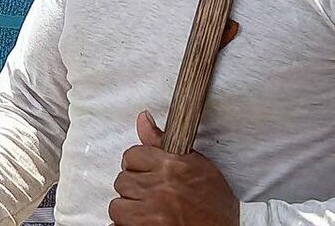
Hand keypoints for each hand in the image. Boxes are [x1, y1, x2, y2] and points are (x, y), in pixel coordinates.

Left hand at [109, 112, 238, 225]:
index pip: (133, 154)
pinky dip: (127, 224)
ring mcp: (151, 208)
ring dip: (130, 208)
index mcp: (174, 165)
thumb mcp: (198, 167)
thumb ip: (164, 143)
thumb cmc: (215, 208)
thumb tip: (143, 119)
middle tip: (152, 196)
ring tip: (150, 211)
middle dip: (135, 187)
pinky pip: (118, 221)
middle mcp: (161, 185)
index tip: (147, 173)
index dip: (138, 165)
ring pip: (118, 203)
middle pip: (124, 178)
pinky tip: (144, 222)